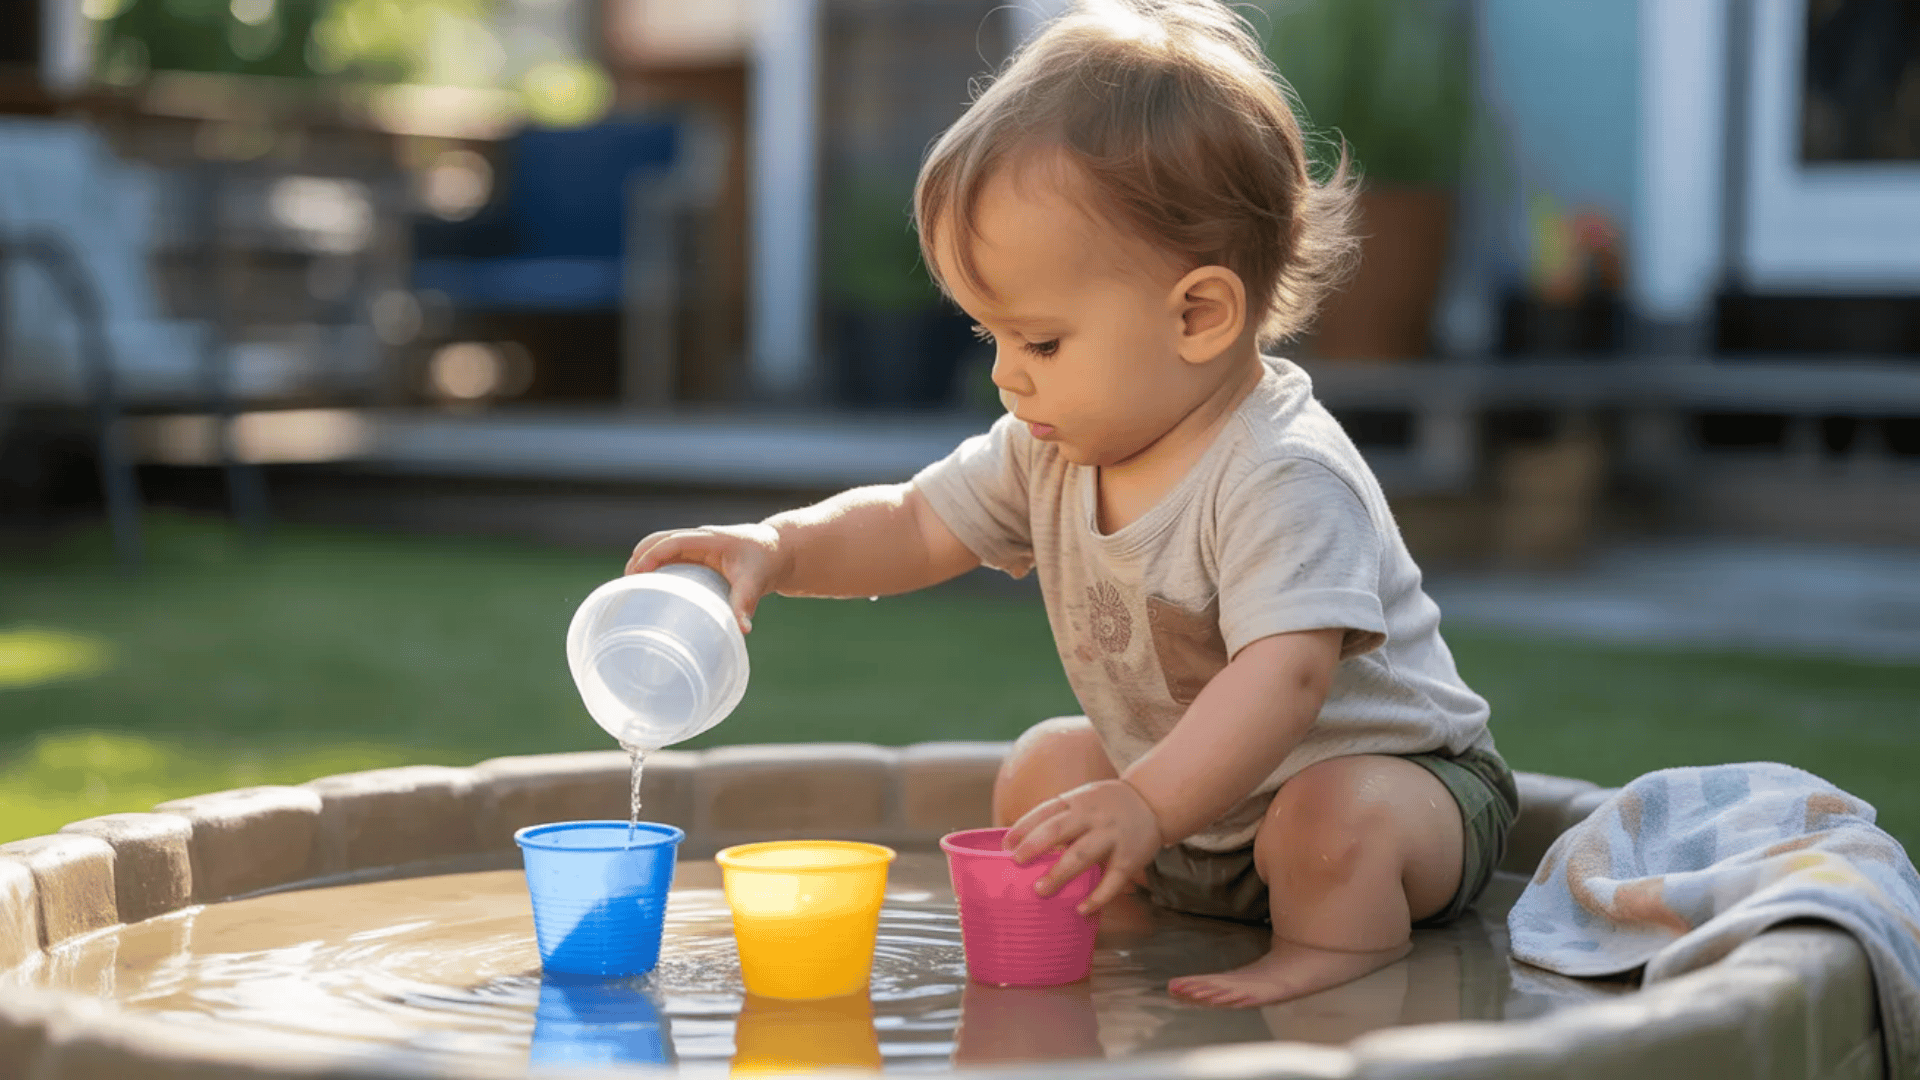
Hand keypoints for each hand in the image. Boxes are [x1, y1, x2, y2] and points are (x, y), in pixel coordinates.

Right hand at [626, 523, 787, 633]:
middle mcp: (699, 538)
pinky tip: (650, 586)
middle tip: (625, 585)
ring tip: (629, 587)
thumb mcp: (756, 581)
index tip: (635, 575)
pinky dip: (655, 565)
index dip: (651, 556)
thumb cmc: (767, 561)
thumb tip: (742, 631)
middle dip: (638, 558)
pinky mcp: (699, 554)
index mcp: (708, 539)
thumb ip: (746, 604)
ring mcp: (698, 545)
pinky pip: (669, 555)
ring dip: (643, 560)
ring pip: (661, 545)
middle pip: (658, 540)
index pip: (671, 542)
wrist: (781, 550)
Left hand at [1003, 779, 1162, 915]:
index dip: (1024, 827)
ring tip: (1040, 890)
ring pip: (1082, 855)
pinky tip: (1081, 909)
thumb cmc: (1106, 805)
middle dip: (1035, 845)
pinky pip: (1112, 880)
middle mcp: (1092, 817)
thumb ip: (1058, 818)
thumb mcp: (1082, 800)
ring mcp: (1112, 836)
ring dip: (1060, 873)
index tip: (1005, 845)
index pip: (1045, 812)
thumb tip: (1021, 844)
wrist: (1152, 801)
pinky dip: (1097, 897)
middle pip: (1059, 829)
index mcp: (1077, 802)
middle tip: (1016, 862)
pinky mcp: (1129, 858)